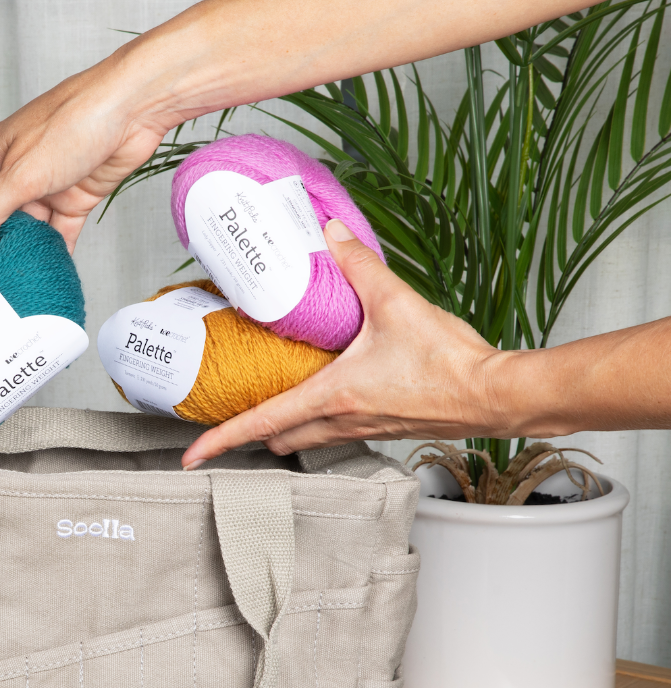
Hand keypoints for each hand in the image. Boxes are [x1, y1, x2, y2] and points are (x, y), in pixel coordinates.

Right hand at [0, 52, 170, 265]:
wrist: (131, 110)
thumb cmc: (73, 122)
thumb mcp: (21, 173)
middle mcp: (11, 173)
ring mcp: (43, 187)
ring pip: (19, 232)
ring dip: (11, 259)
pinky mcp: (73, 199)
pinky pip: (56, 235)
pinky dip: (50, 255)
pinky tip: (41, 278)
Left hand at [181, 219, 517, 469]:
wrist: (496, 395)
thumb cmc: (450, 362)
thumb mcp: (396, 303)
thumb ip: (357, 266)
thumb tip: (330, 231)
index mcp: (333, 396)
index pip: (261, 424)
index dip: (220, 440)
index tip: (191, 456)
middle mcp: (341, 421)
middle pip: (278, 439)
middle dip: (252, 433)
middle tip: (232, 416)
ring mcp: (362, 430)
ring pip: (306, 441)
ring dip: (285, 430)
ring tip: (274, 403)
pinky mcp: (383, 429)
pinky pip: (335, 433)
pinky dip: (318, 423)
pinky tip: (329, 396)